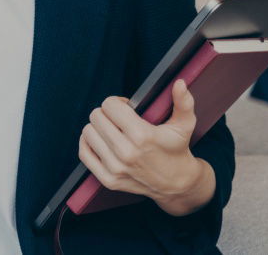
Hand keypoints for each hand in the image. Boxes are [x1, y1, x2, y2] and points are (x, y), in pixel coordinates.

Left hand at [78, 79, 213, 214]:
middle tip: (119, 119)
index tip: (127, 108)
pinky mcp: (108, 179)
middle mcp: (126, 153)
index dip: (118, 102)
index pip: (109, 105)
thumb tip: (179, 83)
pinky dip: (88, 143)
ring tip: (112, 130)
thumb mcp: (184, 125)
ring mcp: (115, 168)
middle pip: (96, 117)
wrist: (177, 184)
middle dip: (107, 113)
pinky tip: (101, 140)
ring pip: (88, 132)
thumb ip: (183, 102)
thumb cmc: (177, 149)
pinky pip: (84, 153)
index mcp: (142, 136)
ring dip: (98, 128)